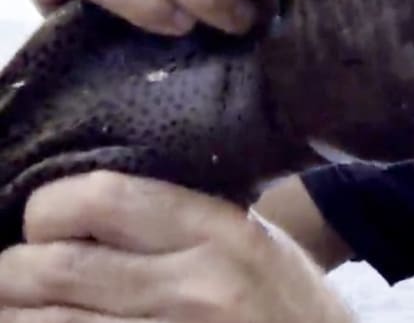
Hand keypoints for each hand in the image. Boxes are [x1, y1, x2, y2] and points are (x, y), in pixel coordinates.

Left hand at [0, 172, 353, 321]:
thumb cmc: (290, 305)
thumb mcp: (257, 241)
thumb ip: (184, 219)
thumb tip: (87, 204)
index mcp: (220, 232)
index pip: (100, 198)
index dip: (48, 210)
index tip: (44, 223)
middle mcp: (195, 287)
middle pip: (55, 268)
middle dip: (13, 272)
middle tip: (14, 274)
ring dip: (16, 314)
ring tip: (19, 307)